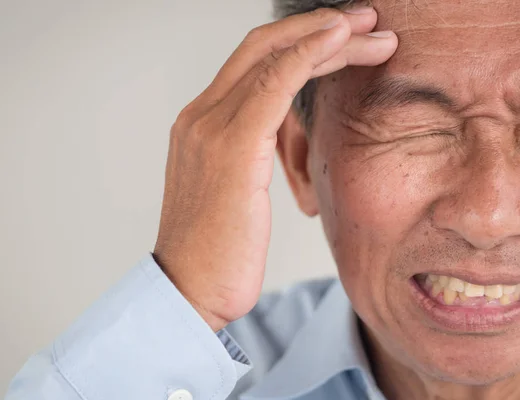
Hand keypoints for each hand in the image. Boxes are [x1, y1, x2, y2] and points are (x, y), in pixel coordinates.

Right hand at [153, 6, 397, 330]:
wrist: (189, 290)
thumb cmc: (218, 251)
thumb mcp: (234, 193)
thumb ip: (249, 156)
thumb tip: (286, 142)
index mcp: (200, 125)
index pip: (252, 64)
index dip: (299, 41)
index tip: (344, 36)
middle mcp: (200, 117)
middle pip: (262, 49)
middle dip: (318, 28)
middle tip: (367, 21)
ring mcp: (210, 128)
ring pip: (272, 59)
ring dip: (327, 38)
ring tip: (373, 32)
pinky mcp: (231, 148)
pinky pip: (273, 85)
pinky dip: (308, 55)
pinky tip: (340, 41)